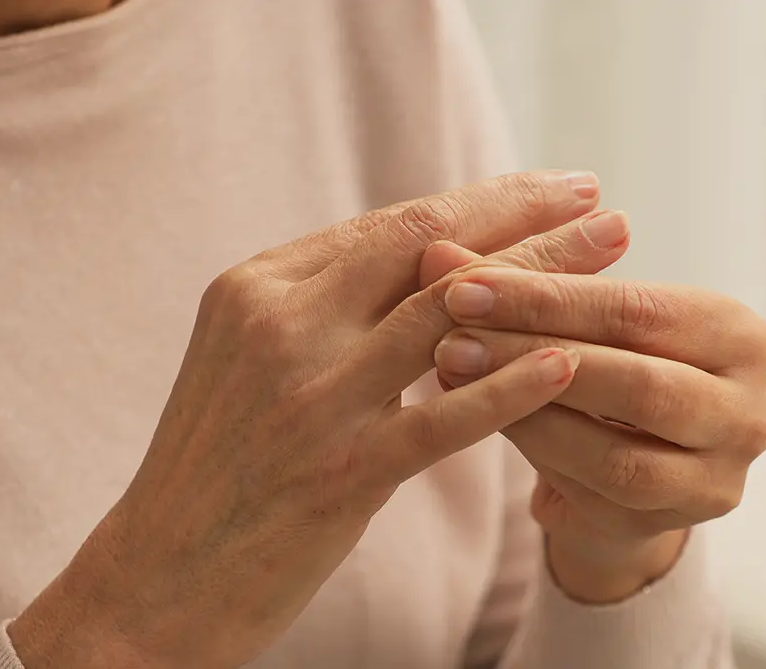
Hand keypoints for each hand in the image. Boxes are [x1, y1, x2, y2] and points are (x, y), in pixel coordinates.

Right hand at [8, 171, 632, 668]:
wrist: (155, 577)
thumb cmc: (214, 472)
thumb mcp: (248, 362)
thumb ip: (322, 311)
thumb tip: (422, 267)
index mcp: (256, 287)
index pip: (391, 227)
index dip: (481, 203)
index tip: (549, 188)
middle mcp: (280, 324)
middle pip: (427, 251)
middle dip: (525, 221)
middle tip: (602, 206)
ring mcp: (309, 397)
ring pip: (445, 318)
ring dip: (541, 283)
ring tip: (610, 259)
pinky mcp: (337, 471)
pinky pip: (443, 418)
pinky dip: (511, 388)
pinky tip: (569, 363)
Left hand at [421, 239, 765, 601]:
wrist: (625, 468)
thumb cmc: (603, 371)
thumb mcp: (575, 322)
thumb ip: (518, 285)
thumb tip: (435, 250)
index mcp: (739, 334)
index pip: (637, 308)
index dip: (546, 296)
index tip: (463, 282)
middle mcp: (748, 410)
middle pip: (634, 380)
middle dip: (532, 353)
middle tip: (449, 333)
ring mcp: (719, 477)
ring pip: (617, 450)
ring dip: (527, 411)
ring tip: (454, 373)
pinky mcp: (677, 526)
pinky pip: (598, 493)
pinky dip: (538, 453)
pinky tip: (481, 423)